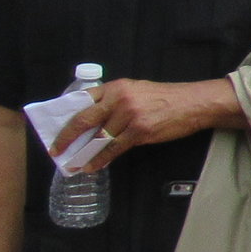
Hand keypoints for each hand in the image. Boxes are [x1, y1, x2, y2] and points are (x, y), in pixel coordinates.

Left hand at [54, 78, 234, 171]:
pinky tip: (93, 165)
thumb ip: (115, 100)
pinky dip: (101, 159)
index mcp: (116, 86)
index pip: (83, 100)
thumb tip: (94, 119)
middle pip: (85, 120)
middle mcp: (120, 99)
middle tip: (56, 150)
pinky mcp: (140, 131)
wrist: (194, 103)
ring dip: (84, 153)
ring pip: (99, 138)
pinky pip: (114, 148)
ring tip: (75, 164)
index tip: (56, 129)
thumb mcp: (137, 90)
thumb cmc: (166, 98)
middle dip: (67, 137)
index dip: (67, 116)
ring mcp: (130, 115)